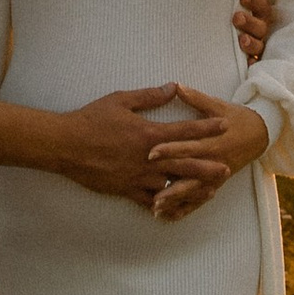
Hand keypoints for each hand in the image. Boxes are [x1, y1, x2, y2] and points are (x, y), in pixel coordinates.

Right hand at [53, 86, 232, 208]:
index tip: (224, 125)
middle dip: (207, 165)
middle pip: (184, 163)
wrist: (66, 145)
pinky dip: (165, 204)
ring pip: (171, 186)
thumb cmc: (91, 119)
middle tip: (227, 168)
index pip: (184, 130)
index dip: (206, 127)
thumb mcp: (120, 100)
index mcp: (148, 133)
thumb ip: (150, 96)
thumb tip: (173, 87)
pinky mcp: (126, 190)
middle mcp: (147, 157)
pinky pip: (150, 201)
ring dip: (191, 188)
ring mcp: (137, 176)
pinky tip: (176, 207)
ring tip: (210, 192)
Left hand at [150, 88, 271, 217]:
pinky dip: (183, 210)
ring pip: (192, 191)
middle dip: (167, 177)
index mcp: (213, 141)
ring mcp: (215, 176)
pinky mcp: (216, 185)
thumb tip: (175, 85)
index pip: (188, 146)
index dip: (169, 149)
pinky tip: (167, 217)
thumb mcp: (217, 105)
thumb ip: (195, 98)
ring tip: (154, 207)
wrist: (260, 134)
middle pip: (187, 171)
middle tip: (146, 182)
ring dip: (174, 199)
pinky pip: (199, 201)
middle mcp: (214, 161)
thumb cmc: (235, 117)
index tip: (150, 151)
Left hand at [232, 0, 272, 62]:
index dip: (254, 2)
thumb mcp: (233, 3)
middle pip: (260, 27)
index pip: (261, 7)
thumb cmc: (228, 13)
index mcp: (259, 14)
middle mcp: (261, 31)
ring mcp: (258, 48)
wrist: (219, 42)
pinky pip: (255, 65)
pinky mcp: (251, 62)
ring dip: (251, 43)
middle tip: (237, 17)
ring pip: (258, 46)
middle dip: (250, 22)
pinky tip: (248, 65)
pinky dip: (252, 66)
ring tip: (242, 39)